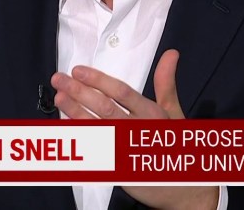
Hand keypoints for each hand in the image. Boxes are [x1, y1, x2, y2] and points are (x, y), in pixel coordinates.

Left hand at [51, 50, 218, 209]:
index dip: (98, 80)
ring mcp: (127, 151)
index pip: (121, 92)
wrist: (184, 189)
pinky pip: (94, 151)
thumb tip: (171, 53)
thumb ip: (166, 84)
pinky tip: (66, 127)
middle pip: (104, 108)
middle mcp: (139, 131)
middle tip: (58, 79)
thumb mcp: (174, 113)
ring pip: (96, 128)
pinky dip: (80, 138)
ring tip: (58, 97)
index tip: (78, 70)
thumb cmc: (176, 146)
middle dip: (79, 91)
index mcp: (152, 114)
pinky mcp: (118, 170)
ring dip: (74, 112)